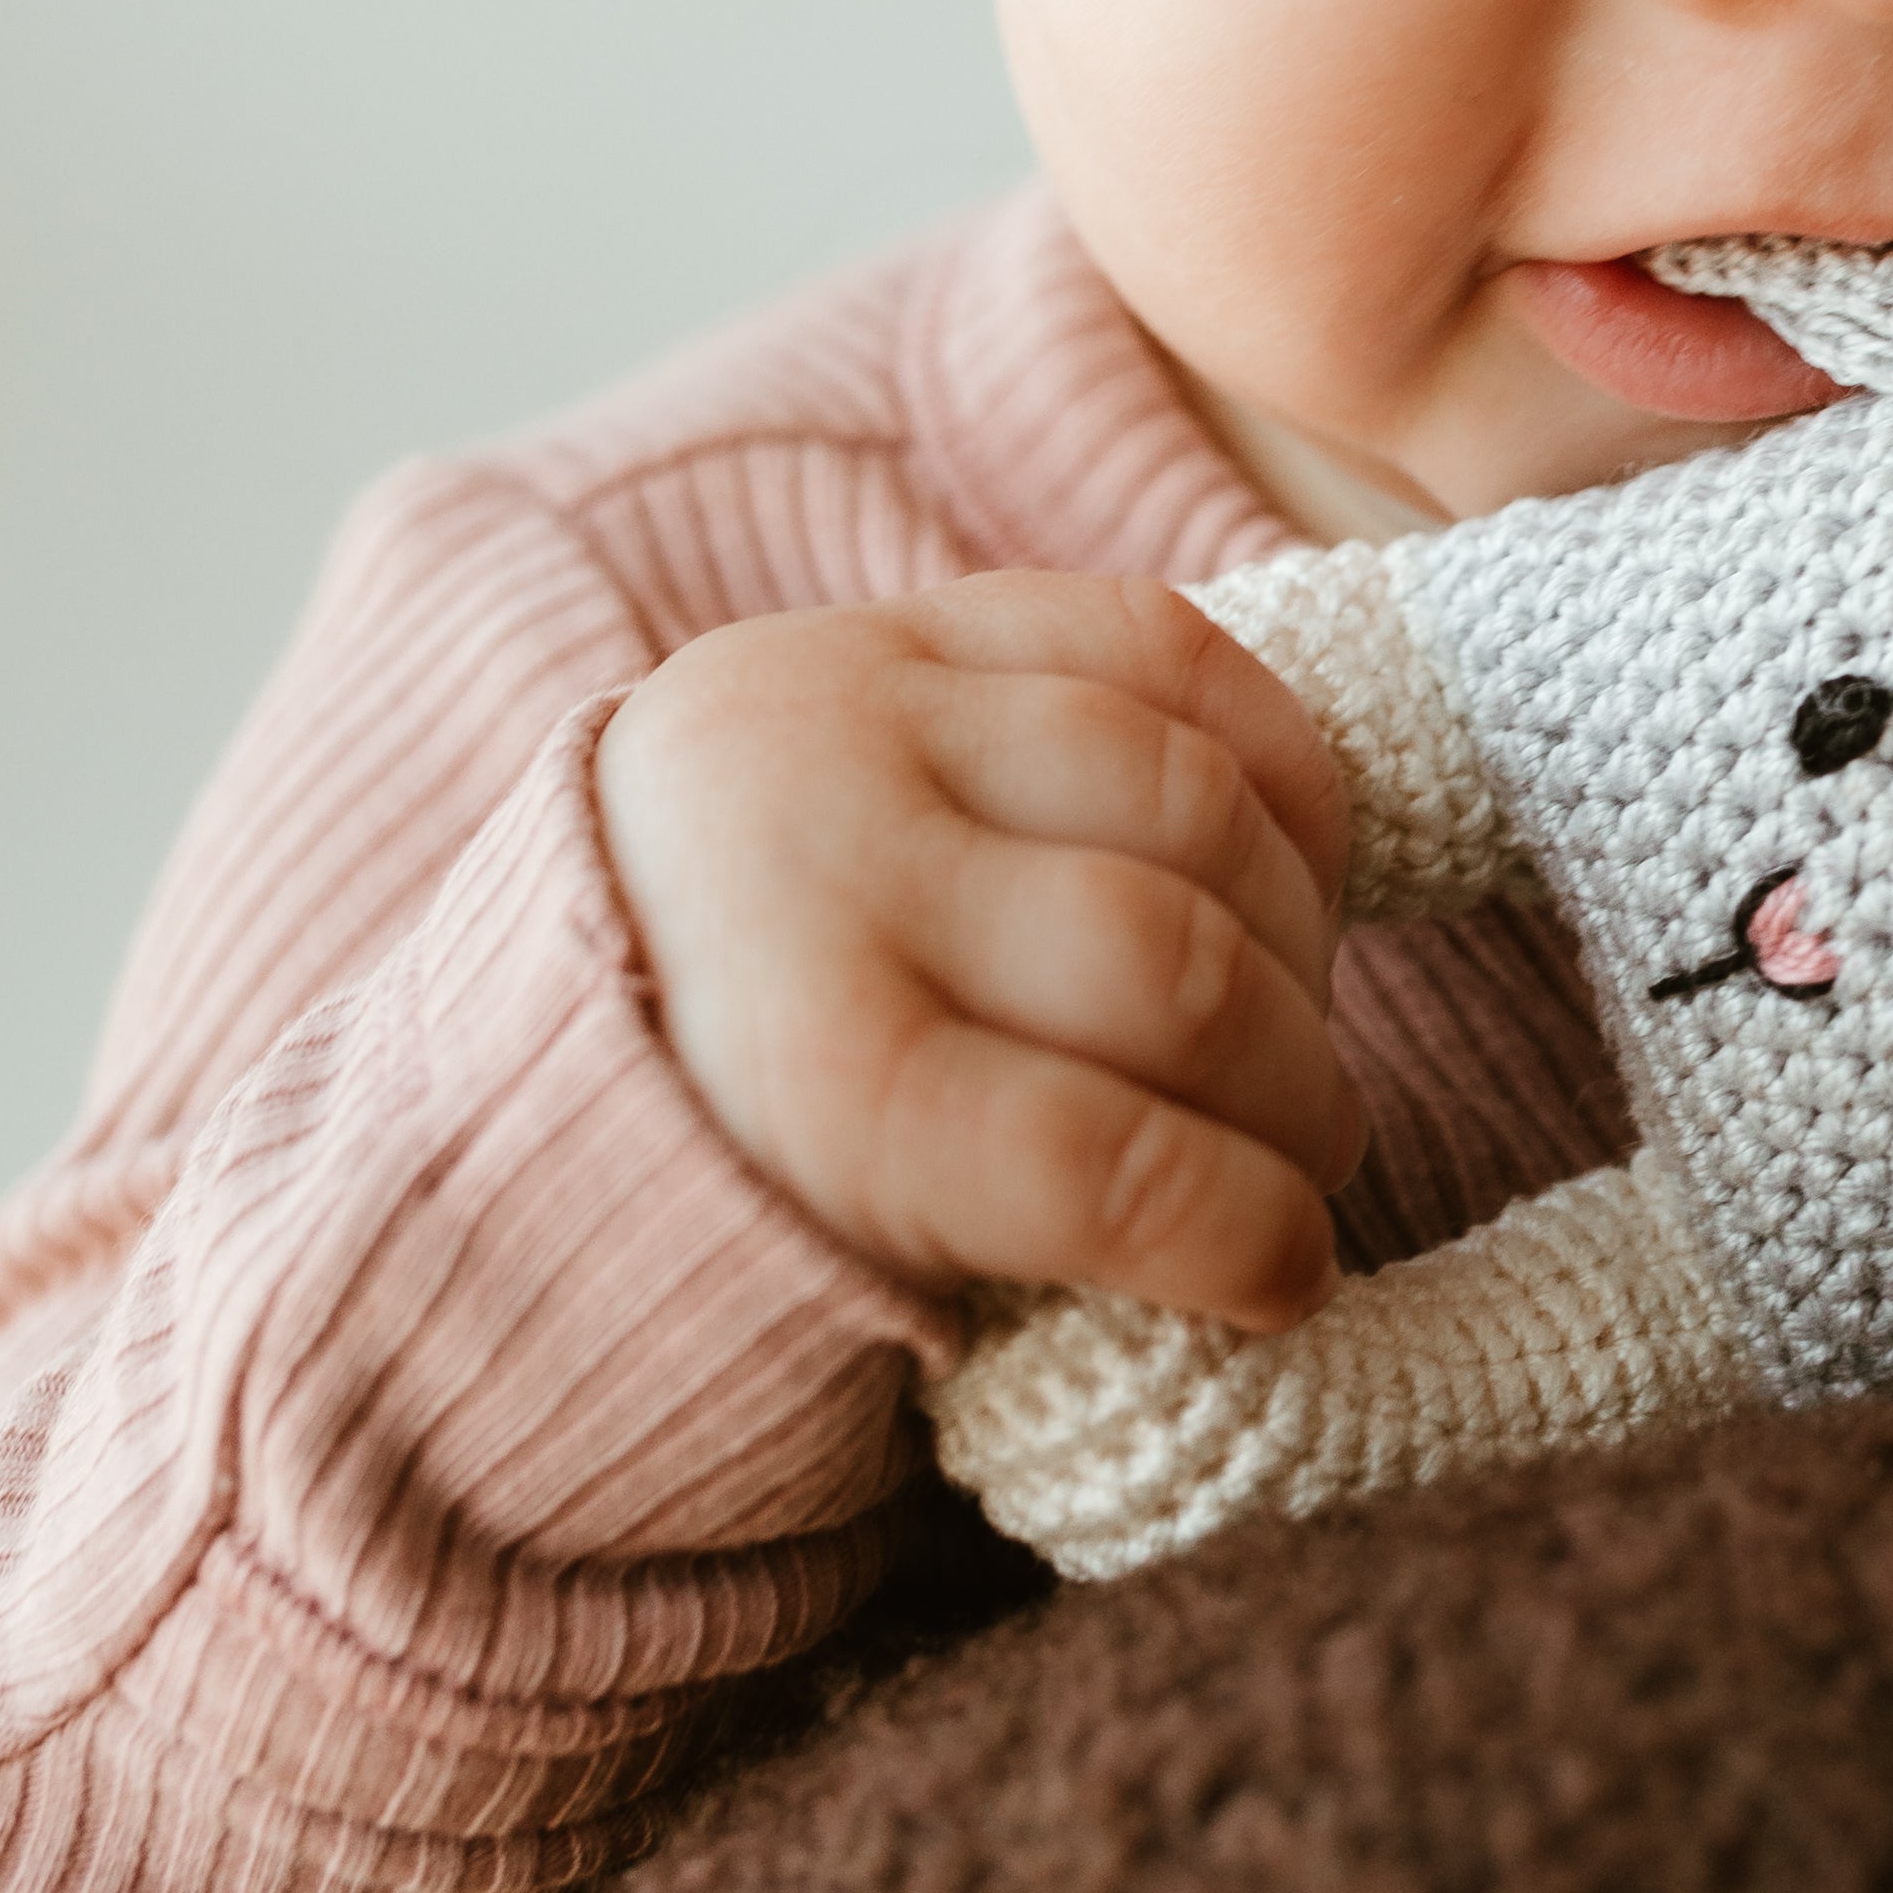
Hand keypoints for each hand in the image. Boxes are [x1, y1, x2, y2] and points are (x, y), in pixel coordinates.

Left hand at [600, 576, 1358, 1324]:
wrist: (581, 941)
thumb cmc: (749, 1149)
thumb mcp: (838, 1254)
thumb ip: (1029, 1267)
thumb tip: (1265, 1264)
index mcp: (801, 1077)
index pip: (1092, 1164)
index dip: (1246, 1233)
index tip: (1294, 1274)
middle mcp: (831, 865)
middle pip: (1175, 973)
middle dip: (1293, 1089)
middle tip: (1310, 1146)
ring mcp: (876, 710)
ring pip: (1198, 801)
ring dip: (1299, 930)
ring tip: (1291, 1009)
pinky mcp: (925, 618)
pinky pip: (1169, 650)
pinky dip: (1270, 763)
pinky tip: (1285, 867)